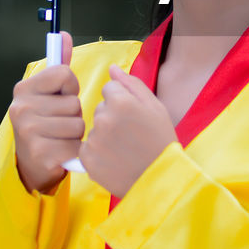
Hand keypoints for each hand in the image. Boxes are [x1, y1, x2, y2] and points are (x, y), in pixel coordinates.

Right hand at [9, 32, 83, 192]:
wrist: (32, 164)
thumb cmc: (45, 122)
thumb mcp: (48, 92)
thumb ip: (59, 65)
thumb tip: (64, 35)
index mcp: (23, 89)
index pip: (64, 74)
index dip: (70, 88)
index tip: (61, 97)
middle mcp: (21, 108)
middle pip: (74, 103)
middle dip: (74, 115)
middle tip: (59, 123)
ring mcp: (28, 132)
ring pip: (78, 125)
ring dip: (76, 134)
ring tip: (61, 137)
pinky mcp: (40, 154)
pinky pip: (75, 147)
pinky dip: (74, 151)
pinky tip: (61, 152)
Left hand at [78, 65, 177, 196]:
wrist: (160, 180)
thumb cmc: (161, 141)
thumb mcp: (155, 107)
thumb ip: (131, 84)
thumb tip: (111, 69)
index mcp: (121, 101)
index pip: (109, 89)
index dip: (123, 102)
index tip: (134, 117)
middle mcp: (103, 118)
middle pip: (100, 109)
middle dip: (112, 118)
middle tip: (131, 135)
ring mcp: (93, 140)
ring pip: (94, 129)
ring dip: (105, 135)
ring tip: (125, 149)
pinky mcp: (87, 159)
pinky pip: (87, 148)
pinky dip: (98, 154)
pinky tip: (115, 160)